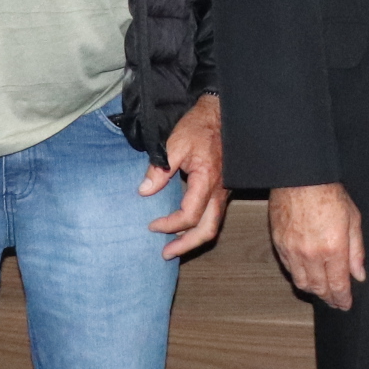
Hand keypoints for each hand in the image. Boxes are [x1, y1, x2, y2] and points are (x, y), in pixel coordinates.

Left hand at [144, 94, 230, 258]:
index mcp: (207, 182)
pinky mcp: (223, 189)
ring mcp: (223, 192)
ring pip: (213, 225)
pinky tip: (186, 226)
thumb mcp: (175, 143)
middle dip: (187, 245)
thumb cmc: (199, 127)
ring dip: (194, 238)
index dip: (169, 224)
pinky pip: (214, 215)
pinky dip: (200, 226)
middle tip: (167, 254)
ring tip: (176, 246)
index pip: (189, 216)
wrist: (220, 115)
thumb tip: (144, 191)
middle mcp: (219, 192)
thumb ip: (160, 168)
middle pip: (207, 230)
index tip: (152, 225)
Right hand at [269, 182, 365, 309]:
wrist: (300, 178)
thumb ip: (356, 251)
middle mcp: (311, 254)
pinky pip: (289, 268)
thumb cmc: (329, 194)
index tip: (345, 305)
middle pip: (319, 288)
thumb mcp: (353, 220)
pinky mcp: (279, 244)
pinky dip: (299, 275)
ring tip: (322, 291)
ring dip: (313, 290)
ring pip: (301, 282)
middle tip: (335, 302)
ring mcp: (292, 251)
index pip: (338, 285)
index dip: (342, 299)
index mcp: (333, 249)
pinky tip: (307, 274)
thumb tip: (359, 275)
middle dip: (328, 298)